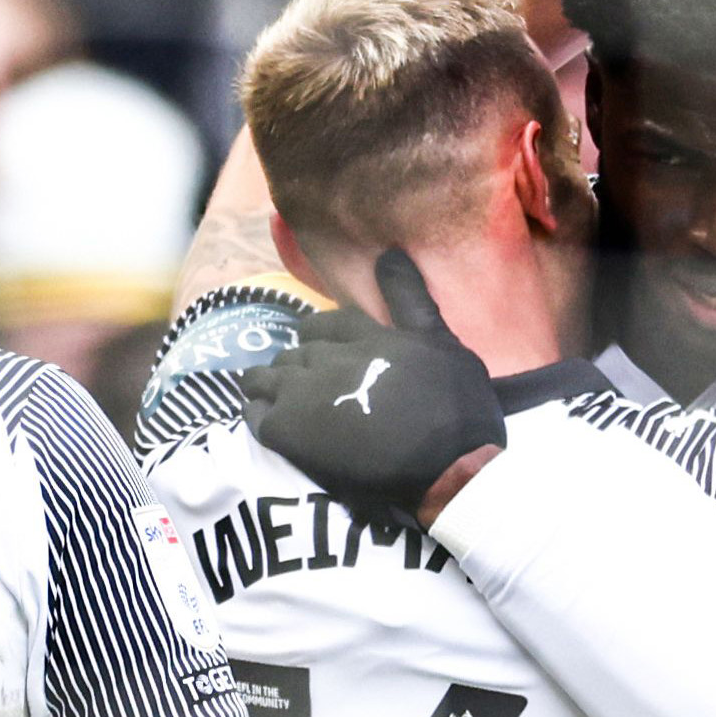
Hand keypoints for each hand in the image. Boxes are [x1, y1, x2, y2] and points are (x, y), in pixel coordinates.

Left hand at [241, 250, 505, 528]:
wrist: (449, 463)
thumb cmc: (458, 407)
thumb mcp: (443, 342)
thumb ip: (412, 301)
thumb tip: (389, 253)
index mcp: (366, 337)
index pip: (325, 325)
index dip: (317, 337)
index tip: (318, 349)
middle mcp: (331, 358)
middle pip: (296, 352)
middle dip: (296, 364)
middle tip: (302, 384)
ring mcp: (306, 392)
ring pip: (268, 378)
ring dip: (269, 385)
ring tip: (273, 399)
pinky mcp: (290, 429)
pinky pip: (257, 415)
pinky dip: (258, 413)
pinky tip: (266, 421)